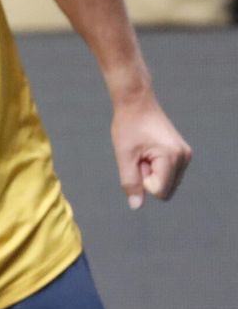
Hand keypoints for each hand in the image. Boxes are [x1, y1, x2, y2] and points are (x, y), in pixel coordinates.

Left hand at [110, 90, 191, 209]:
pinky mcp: (182, 153)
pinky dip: (157, 167)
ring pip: (168, 183)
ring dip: (152, 173)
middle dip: (148, 178)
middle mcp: (184, 157)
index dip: (143, 182)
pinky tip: (149, 150)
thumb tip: (135, 206)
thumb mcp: (124, 155)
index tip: (137, 161)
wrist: (136, 102)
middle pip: (166, 190)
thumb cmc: (128, 126)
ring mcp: (186, 155)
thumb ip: (130, 181)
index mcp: (172, 157)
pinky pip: (169, 174)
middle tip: (139, 156)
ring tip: (143, 152)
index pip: (160, 192)